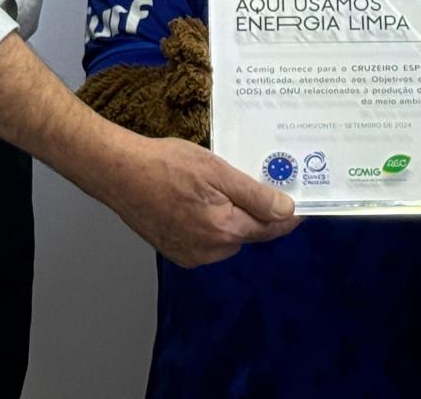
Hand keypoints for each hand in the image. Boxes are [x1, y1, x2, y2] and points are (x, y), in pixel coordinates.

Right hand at [96, 135, 299, 267]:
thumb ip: (254, 195)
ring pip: (227, 237)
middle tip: (247, 180)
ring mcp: (191, 255)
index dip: (287, 214)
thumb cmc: (166, 165)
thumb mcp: (217, 170)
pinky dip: (209, 224)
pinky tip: (195, 200)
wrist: (119, 173)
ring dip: (229, 217)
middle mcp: (210, 251)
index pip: (270, 228)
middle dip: (253, 211)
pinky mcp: (175, 252)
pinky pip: (206, 241)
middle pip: (248, 233)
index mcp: (225, 230)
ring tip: (213, 187)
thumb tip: (287, 211)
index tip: (301, 202)